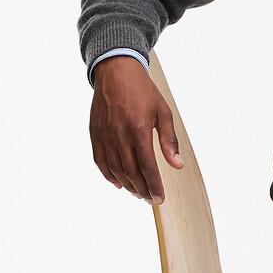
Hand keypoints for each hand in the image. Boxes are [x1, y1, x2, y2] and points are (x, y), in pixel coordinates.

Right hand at [89, 56, 182, 203]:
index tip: (159, 198)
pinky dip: (109, 175)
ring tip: (138, 192)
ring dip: (127, 185)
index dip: (154, 185)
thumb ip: (169, 141)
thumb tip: (176, 165)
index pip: (147, 167)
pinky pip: (100, 161)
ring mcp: (104, 135)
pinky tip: (119, 183)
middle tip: (150, 199)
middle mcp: (119, 135)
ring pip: (115, 170)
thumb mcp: (163, 113)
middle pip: (131, 172)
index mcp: (139, 130)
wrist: (116, 73)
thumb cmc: (143, 92)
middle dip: (142, 189)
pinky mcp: (95, 134)